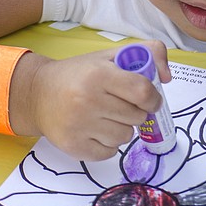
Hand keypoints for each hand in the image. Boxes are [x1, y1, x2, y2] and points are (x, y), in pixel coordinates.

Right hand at [27, 41, 170, 160]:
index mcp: (99, 74)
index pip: (143, 91)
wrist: (37, 94)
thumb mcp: (109, 56)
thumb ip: (146, 53)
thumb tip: (167, 77)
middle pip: (137, 117)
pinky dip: (108, 144)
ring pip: (125, 137)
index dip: (153, 98)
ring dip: (122, 128)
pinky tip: (95, 130)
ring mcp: (79, 125)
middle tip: (120, 105)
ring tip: (106, 117)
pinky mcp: (74, 146)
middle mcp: (88, 100)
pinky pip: (110, 152)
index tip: (150, 99)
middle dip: (135, 112)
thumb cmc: (79, 74)